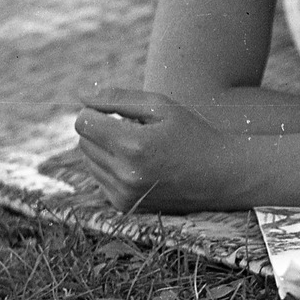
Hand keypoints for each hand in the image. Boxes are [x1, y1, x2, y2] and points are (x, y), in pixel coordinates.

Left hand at [74, 89, 240, 213]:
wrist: (220, 177)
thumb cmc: (192, 134)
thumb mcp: (161, 106)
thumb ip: (117, 98)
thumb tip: (79, 94)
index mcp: (133, 145)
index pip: (83, 122)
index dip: (96, 111)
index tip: (118, 111)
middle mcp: (125, 174)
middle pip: (82, 141)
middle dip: (100, 129)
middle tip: (134, 128)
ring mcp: (123, 194)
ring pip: (88, 161)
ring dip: (104, 149)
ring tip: (139, 147)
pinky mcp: (124, 206)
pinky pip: (99, 179)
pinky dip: (112, 168)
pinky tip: (139, 165)